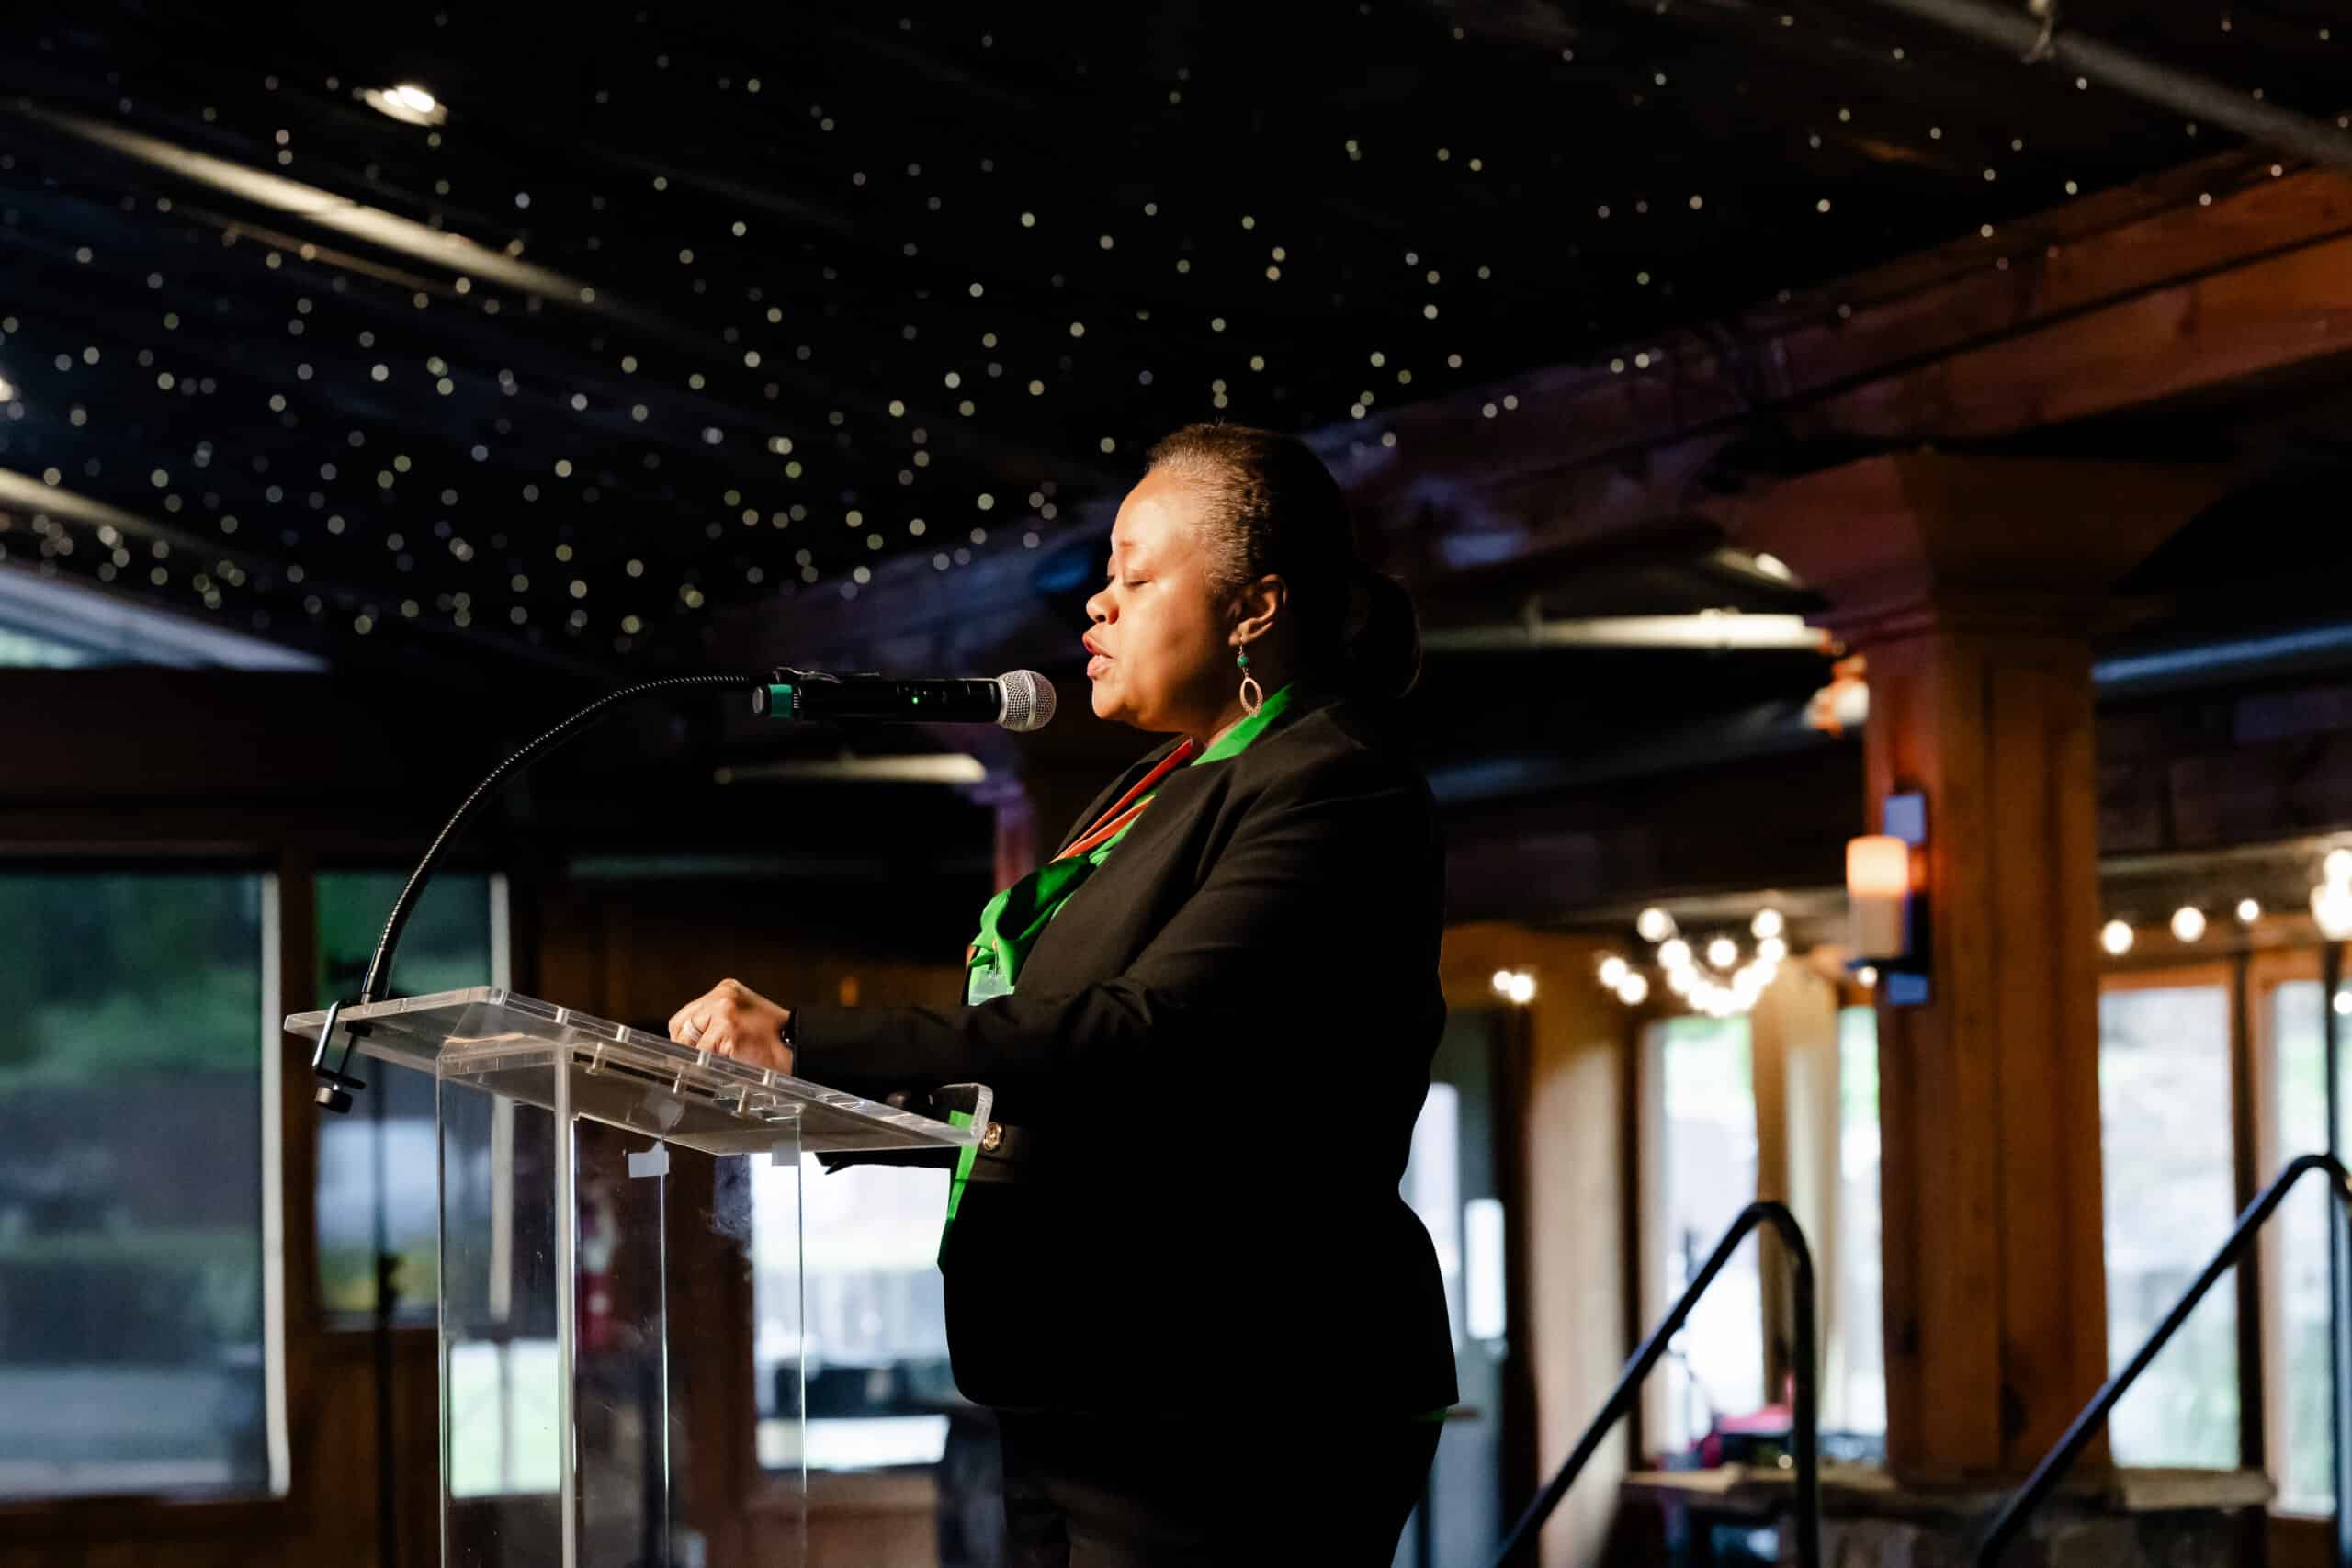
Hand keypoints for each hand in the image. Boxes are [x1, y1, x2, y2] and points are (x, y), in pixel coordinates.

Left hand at [667, 978, 793, 1074]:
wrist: (799, 1049)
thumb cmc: (773, 1039)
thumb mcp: (742, 1016)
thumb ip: (714, 1021)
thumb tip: (685, 1041)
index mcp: (726, 989)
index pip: (685, 1017)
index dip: (687, 1039)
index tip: (694, 1052)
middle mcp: (723, 996)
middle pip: (682, 1028)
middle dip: (691, 1048)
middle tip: (710, 1060)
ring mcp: (724, 1011)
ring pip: (690, 1043)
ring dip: (703, 1057)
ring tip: (726, 1060)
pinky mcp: (727, 1029)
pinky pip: (702, 1055)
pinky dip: (712, 1065)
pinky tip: (732, 1062)